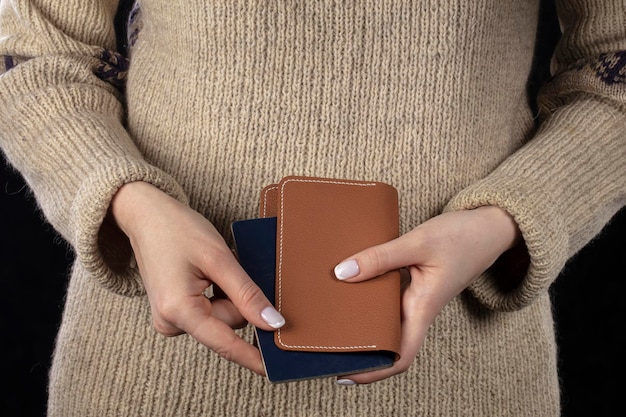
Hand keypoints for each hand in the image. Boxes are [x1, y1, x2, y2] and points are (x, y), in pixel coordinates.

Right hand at [111, 181, 284, 374]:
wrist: (146, 216)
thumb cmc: (178, 230)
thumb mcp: (219, 259)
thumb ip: (247, 294)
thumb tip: (272, 323)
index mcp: (179, 311)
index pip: (225, 342)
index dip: (253, 355)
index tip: (273, 370)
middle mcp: (170, 322)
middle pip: (228, 323)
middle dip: (237, 298)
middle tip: (224, 268)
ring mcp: (171, 319)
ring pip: (222, 316)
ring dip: (227, 293)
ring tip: (210, 268)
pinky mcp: (175, 312)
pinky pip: (210, 311)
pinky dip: (218, 294)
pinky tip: (206, 274)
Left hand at [333, 206, 520, 383]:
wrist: (490, 227)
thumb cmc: (462, 237)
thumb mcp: (418, 242)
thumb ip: (380, 257)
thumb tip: (342, 273)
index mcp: (423, 308)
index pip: (400, 355)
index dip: (374, 371)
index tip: (346, 375)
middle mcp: (418, 309)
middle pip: (388, 342)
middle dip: (360, 350)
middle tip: (327, 347)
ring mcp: (416, 298)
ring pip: (386, 321)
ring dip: (362, 324)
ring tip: (331, 320)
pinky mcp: (414, 285)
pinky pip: (388, 300)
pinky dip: (369, 300)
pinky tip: (349, 288)